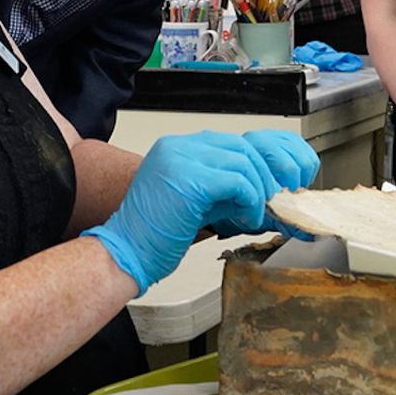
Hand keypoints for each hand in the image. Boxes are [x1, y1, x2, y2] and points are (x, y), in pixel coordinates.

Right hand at [87, 131, 317, 293]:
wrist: (128, 252)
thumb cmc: (155, 234)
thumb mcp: (193, 198)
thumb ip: (220, 184)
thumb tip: (260, 185)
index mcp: (176, 147)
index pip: (230, 142)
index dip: (254, 166)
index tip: (264, 189)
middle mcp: (178, 146)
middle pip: (241, 147)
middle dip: (262, 177)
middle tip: (268, 202)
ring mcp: (181, 159)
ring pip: (243, 162)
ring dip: (257, 192)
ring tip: (253, 215)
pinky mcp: (191, 180)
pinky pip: (238, 182)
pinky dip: (250, 202)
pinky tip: (246, 219)